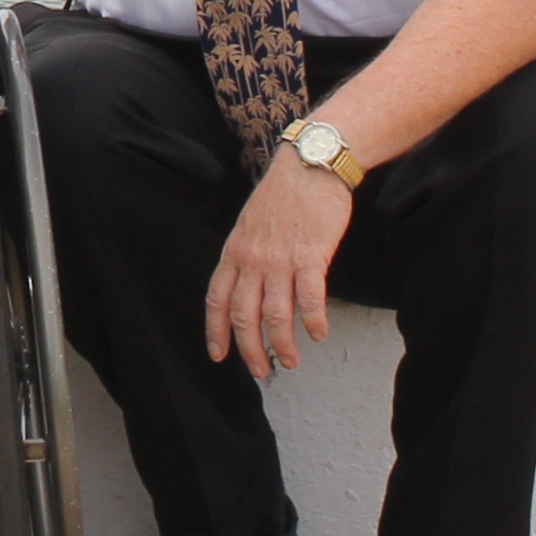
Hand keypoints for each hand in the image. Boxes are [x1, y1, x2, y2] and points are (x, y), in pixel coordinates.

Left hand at [204, 150, 356, 377]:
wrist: (311, 165)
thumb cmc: (284, 195)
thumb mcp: (251, 224)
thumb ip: (248, 255)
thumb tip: (250, 287)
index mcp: (235, 251)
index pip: (217, 299)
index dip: (216, 331)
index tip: (219, 355)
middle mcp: (253, 259)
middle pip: (244, 315)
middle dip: (250, 349)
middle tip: (261, 371)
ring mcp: (280, 259)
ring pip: (276, 315)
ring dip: (283, 345)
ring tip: (292, 361)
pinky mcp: (311, 256)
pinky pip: (310, 299)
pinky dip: (314, 322)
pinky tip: (319, 334)